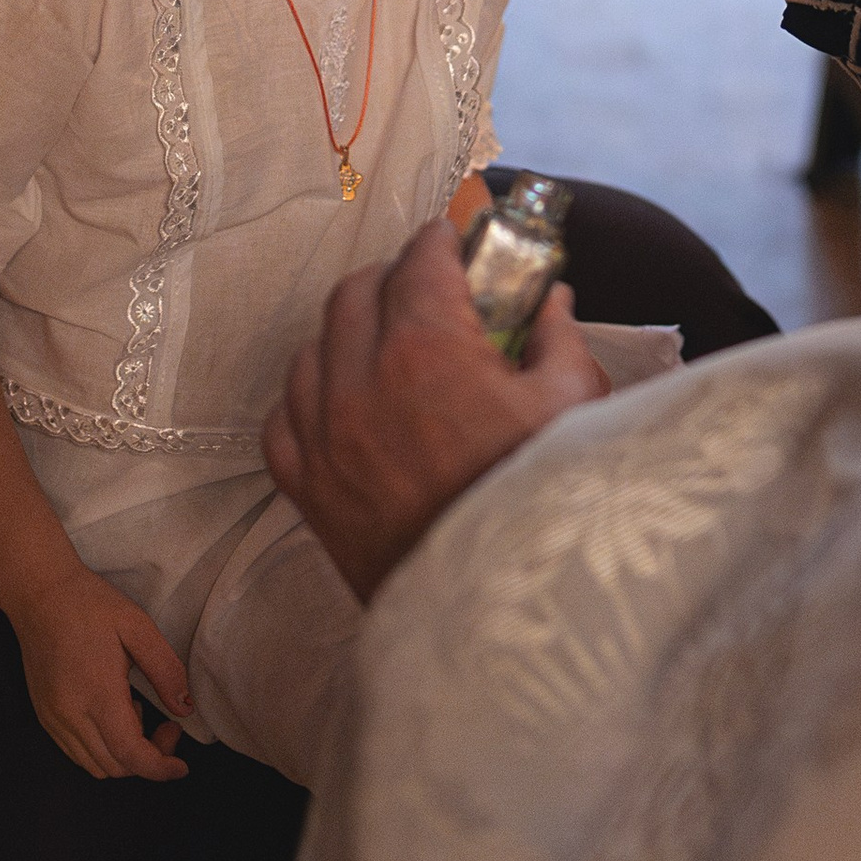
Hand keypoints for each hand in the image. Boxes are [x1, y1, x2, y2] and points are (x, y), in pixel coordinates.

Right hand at [6, 568, 193, 782]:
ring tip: (136, 711)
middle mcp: (71, 715)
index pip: (131, 755)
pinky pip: (76, 753)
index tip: (182, 766)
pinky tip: (112, 713)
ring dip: (124, 755)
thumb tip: (184, 709)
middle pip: (115, 767)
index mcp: (97, 693)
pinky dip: (102, 749)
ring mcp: (53, 719)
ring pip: (95, 766)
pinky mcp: (44, 716)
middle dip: (149, 758)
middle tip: (166, 723)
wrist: (38, 593)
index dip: (160, 768)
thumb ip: (165, 670)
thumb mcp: (138, 627)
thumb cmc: (90, 604)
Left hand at [263, 220, 607, 603]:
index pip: (419, 261)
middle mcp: (359, 379)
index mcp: (426, 347)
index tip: (454, 240)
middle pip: (357, 293)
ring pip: (312, 348)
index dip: (440, 242)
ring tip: (385, 344)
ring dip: (348, 333)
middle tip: (428, 289)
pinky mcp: (305, 488)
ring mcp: (323, 436)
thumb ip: (559, 339)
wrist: (501, 620)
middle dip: (393, 279)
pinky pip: (284, 417)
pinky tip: (340, 403)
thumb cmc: (545, 504)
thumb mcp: (577, 409)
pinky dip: (309, 398)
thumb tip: (551, 301)